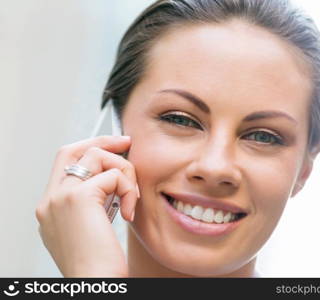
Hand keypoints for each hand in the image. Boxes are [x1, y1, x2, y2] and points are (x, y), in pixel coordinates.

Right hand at [35, 136, 138, 276]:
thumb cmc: (98, 264)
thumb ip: (92, 203)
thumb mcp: (89, 229)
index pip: (64, 162)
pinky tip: (128, 212)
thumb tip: (112, 180)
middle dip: (102, 141)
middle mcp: (50, 200)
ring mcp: (60, 197)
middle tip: (126, 142)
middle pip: (72, 149)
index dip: (89, 148)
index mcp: (51, 208)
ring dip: (124, 172)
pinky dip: (128, 189)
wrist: (94, 284)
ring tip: (130, 198)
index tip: (114, 146)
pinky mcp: (78, 198)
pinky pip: (113, 175)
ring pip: (96, 156)